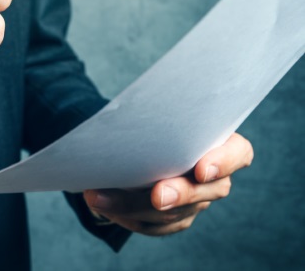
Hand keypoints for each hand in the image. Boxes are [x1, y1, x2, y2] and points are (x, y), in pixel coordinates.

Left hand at [83, 133, 253, 235]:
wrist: (143, 142)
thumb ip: (159, 117)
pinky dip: (126, 215)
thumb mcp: (160, 111)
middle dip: (180, 194)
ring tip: (99, 197)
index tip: (201, 169)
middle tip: (157, 196)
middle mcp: (215, 176)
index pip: (238, 153)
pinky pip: (155, 225)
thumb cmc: (156, 120)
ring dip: (134, 206)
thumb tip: (127, 118)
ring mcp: (197, 200)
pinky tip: (103, 204)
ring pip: (175, 213)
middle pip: (208, 191)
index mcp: (220, 142)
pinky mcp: (177, 218)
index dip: (224, 162)